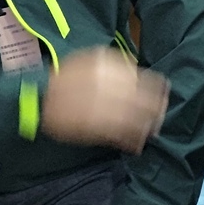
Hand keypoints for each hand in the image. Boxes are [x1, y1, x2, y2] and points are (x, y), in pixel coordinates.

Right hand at [41, 47, 168, 154]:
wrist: (39, 97)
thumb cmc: (65, 78)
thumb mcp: (89, 60)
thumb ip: (114, 65)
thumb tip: (137, 72)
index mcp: (106, 64)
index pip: (139, 76)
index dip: (154, 86)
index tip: (164, 91)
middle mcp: (107, 83)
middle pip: (141, 97)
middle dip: (155, 107)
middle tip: (162, 113)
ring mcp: (101, 105)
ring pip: (133, 117)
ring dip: (147, 125)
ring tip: (154, 130)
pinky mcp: (94, 126)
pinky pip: (119, 134)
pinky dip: (131, 140)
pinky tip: (138, 144)